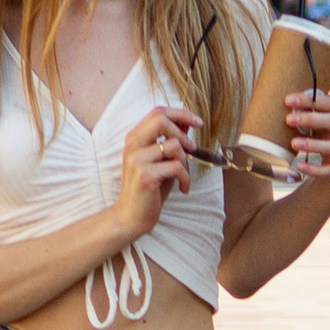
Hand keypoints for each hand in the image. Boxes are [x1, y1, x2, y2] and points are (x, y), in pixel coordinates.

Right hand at [114, 105, 196, 237]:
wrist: (131, 217)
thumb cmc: (149, 190)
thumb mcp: (161, 162)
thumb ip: (170, 141)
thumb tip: (187, 123)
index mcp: (134, 139)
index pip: (157, 112)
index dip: (180, 113)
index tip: (198, 122)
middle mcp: (132, 146)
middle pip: (160, 120)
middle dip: (182, 133)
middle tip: (191, 150)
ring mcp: (137, 160)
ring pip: (173, 145)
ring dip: (185, 161)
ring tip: (182, 176)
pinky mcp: (145, 175)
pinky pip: (177, 167)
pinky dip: (186, 178)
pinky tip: (183, 188)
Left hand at [285, 90, 329, 188]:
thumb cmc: (327, 138)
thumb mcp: (322, 124)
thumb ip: (309, 113)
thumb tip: (284, 102)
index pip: (329, 104)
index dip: (310, 101)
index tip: (288, 100)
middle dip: (312, 119)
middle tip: (288, 119)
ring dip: (313, 144)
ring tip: (293, 143)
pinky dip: (315, 169)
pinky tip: (299, 166)